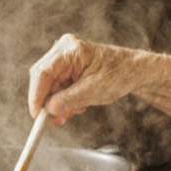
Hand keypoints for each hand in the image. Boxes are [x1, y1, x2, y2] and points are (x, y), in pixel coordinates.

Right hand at [27, 34, 141, 124]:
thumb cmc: (119, 74)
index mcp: (70, 49)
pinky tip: (78, 105)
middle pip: (42, 79)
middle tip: (56, 120)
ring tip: (74, 112)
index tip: (37, 115)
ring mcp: (64, 58)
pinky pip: (57, 86)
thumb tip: (49, 109)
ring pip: (49, 85)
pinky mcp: (67, 68)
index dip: (36, 95)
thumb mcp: (95, 90)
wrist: (134, 70)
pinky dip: (64, 99)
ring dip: (58, 103)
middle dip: (48, 102)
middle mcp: (63, 50)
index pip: (43, 72)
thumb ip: (70, 99)